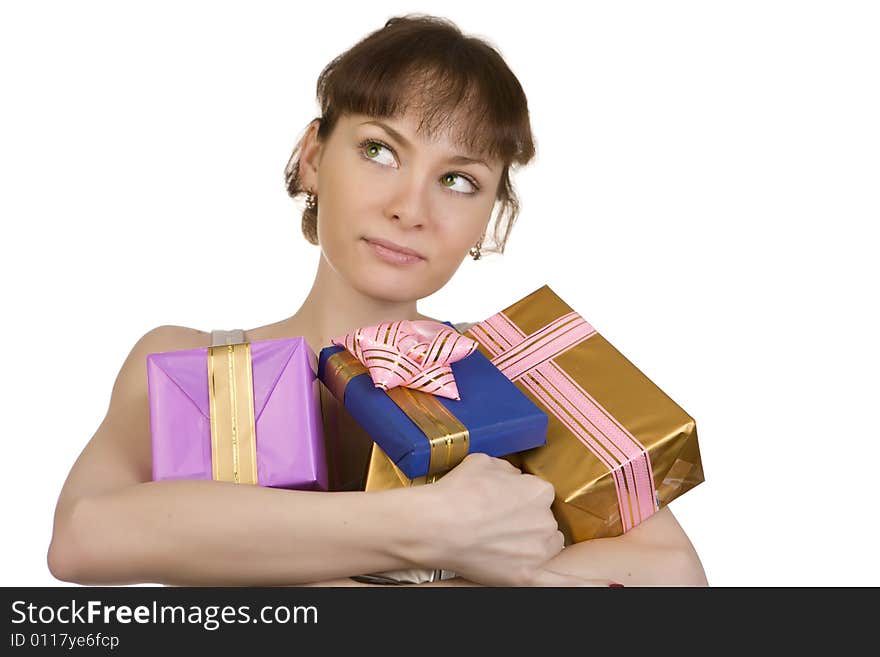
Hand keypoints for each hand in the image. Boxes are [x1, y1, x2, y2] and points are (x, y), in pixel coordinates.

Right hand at [418, 453, 615, 586]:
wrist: (437, 524)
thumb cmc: (458, 491)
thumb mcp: (485, 461)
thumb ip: (509, 470)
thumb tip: (513, 479)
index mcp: (540, 490)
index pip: (537, 493)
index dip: (516, 497)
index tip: (499, 499)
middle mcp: (546, 520)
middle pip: (542, 520)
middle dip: (523, 520)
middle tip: (492, 519)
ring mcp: (539, 549)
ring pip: (544, 544)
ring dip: (528, 543)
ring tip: (495, 539)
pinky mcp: (527, 574)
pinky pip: (561, 583)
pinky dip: (586, 586)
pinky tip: (610, 589)